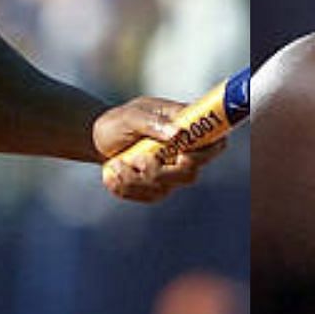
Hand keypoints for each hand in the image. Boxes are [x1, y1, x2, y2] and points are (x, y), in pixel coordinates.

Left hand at [95, 96, 230, 202]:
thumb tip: (177, 133)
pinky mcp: (154, 190)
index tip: (182, 155)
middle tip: (137, 159)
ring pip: (163, 189)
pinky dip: (125, 188)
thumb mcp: (132, 116)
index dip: (208, 153)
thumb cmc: (120, 121)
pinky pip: (145, 197)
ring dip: (135, 179)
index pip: (215, 144)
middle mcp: (184, 155)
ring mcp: (170, 175)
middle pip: (190, 174)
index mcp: (187, 130)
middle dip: (160, 172)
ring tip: (116, 163)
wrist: (99, 139)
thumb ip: (153, 122)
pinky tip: (112, 173)